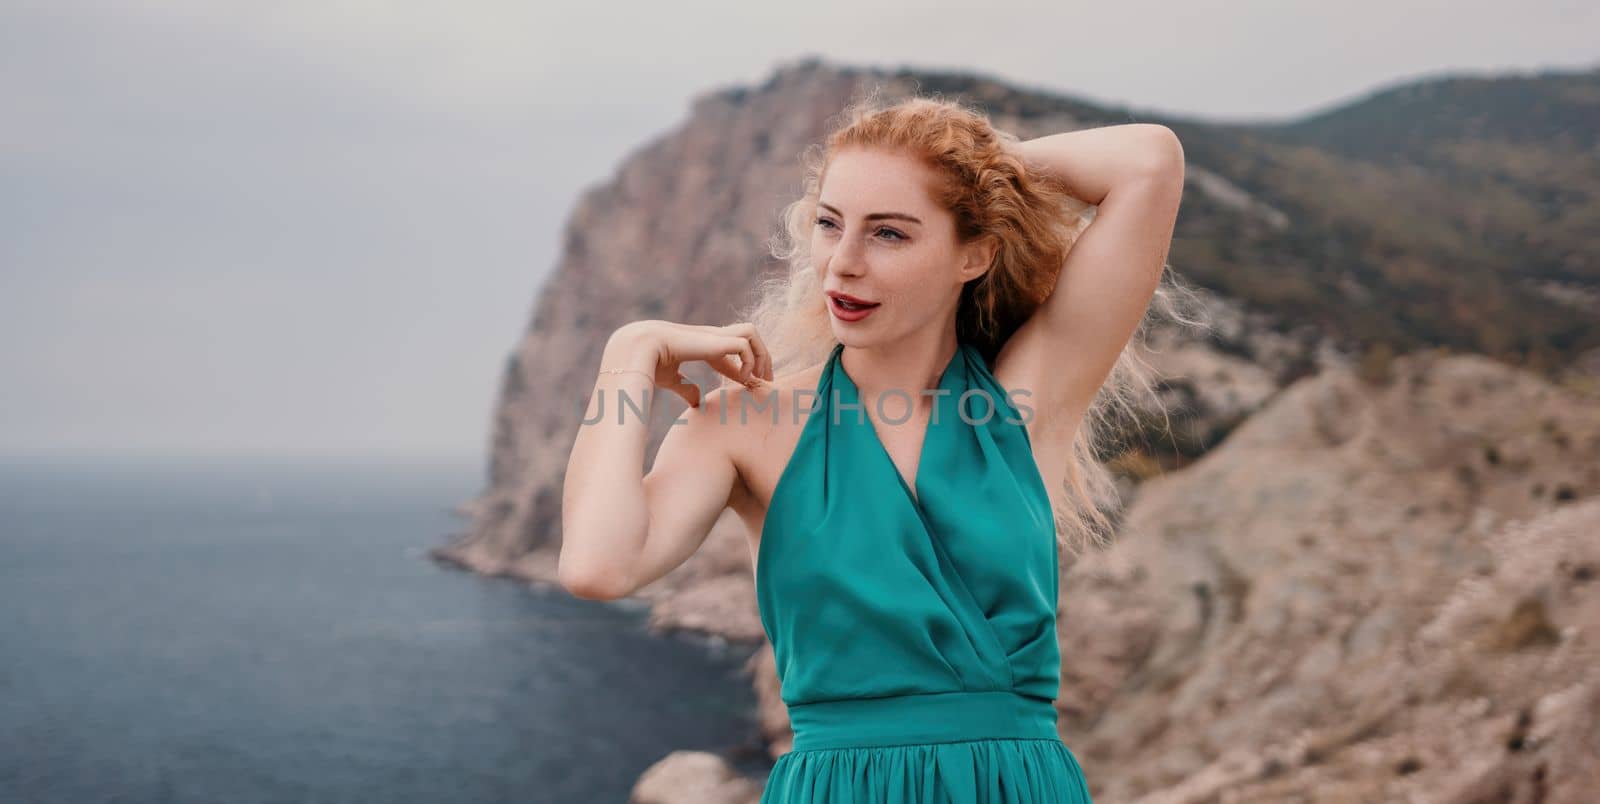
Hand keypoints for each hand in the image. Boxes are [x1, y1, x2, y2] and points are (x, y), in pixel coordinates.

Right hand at [603, 320, 774, 408]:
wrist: (636, 351)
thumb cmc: (647, 365)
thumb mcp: (671, 379)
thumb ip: (685, 388)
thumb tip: (695, 403)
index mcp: (700, 344)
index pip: (730, 349)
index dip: (743, 367)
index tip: (749, 387)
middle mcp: (709, 336)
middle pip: (747, 336)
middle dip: (761, 357)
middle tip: (764, 383)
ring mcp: (713, 335)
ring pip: (751, 332)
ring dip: (760, 354)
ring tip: (755, 378)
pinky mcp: (715, 339)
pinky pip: (745, 344)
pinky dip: (749, 361)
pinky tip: (741, 379)